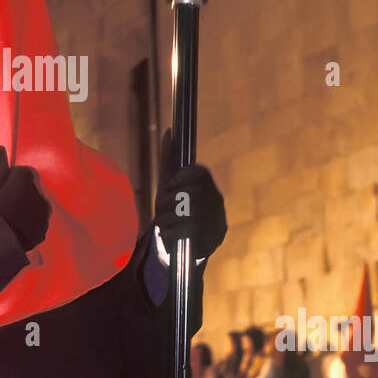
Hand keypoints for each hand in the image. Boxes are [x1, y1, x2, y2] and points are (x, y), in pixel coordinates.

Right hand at [0, 147, 50, 251]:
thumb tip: (2, 150)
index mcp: (28, 179)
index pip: (24, 172)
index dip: (10, 180)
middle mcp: (40, 195)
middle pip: (31, 189)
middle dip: (19, 194)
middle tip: (2, 204)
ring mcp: (43, 216)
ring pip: (35, 207)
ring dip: (25, 209)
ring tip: (6, 219)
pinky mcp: (42, 232)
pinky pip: (37, 224)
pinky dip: (28, 225)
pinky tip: (13, 230)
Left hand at [154, 130, 226, 260]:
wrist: (183, 246)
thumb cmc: (176, 209)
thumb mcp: (170, 185)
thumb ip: (169, 159)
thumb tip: (169, 131)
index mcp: (208, 186)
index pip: (201, 172)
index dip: (183, 177)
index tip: (169, 186)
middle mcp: (217, 202)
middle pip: (195, 194)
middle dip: (171, 201)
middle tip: (160, 208)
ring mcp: (217, 222)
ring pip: (191, 215)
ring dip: (169, 219)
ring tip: (162, 223)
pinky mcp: (212, 241)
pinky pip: (189, 233)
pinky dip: (172, 233)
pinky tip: (167, 234)